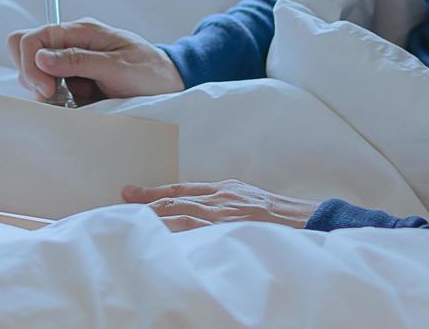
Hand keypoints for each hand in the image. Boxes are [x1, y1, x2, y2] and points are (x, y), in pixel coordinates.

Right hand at [6, 18, 183, 104]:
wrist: (170, 82)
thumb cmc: (149, 70)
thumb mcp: (116, 66)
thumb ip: (78, 60)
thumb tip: (41, 56)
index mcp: (80, 31)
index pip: (31, 38)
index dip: (30, 64)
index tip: (48, 90)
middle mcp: (71, 43)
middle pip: (26, 54)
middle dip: (33, 78)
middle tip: (57, 96)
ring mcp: (72, 63)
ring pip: (36, 76)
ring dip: (48, 92)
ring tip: (77, 99)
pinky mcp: (76, 81)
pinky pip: (53, 91)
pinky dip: (60, 101)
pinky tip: (81, 103)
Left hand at [121, 180, 318, 231]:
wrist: (311, 221)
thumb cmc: (284, 217)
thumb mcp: (251, 202)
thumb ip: (225, 206)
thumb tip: (201, 215)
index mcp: (225, 191)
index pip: (181, 190)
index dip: (154, 192)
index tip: (129, 193)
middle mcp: (221, 199)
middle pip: (175, 200)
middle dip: (145, 203)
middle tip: (118, 204)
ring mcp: (226, 215)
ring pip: (180, 214)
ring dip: (154, 217)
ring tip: (128, 222)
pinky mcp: (232, 229)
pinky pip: (197, 232)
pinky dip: (176, 233)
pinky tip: (159, 240)